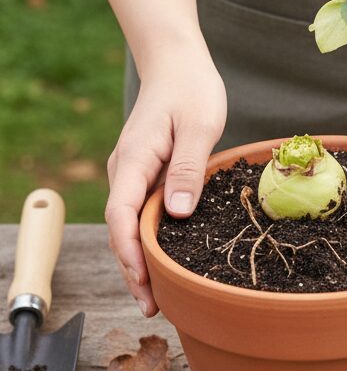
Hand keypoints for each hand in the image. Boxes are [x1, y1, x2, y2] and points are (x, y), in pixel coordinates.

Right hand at [106, 47, 225, 315]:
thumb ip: (189, 169)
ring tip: (158, 295)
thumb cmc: (191, 89)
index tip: (143, 283)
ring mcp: (135, 172)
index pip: (122, 216)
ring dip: (140, 258)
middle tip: (152, 307)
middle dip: (133, 269)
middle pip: (122, 228)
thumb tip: (178, 214)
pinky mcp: (148, 172)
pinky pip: (143, 211)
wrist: (178, 64)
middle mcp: (127, 170)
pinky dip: (149, 238)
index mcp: (135, 160)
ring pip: (131, 223)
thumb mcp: (199, 126)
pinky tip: (166, 258)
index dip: (130, 253)